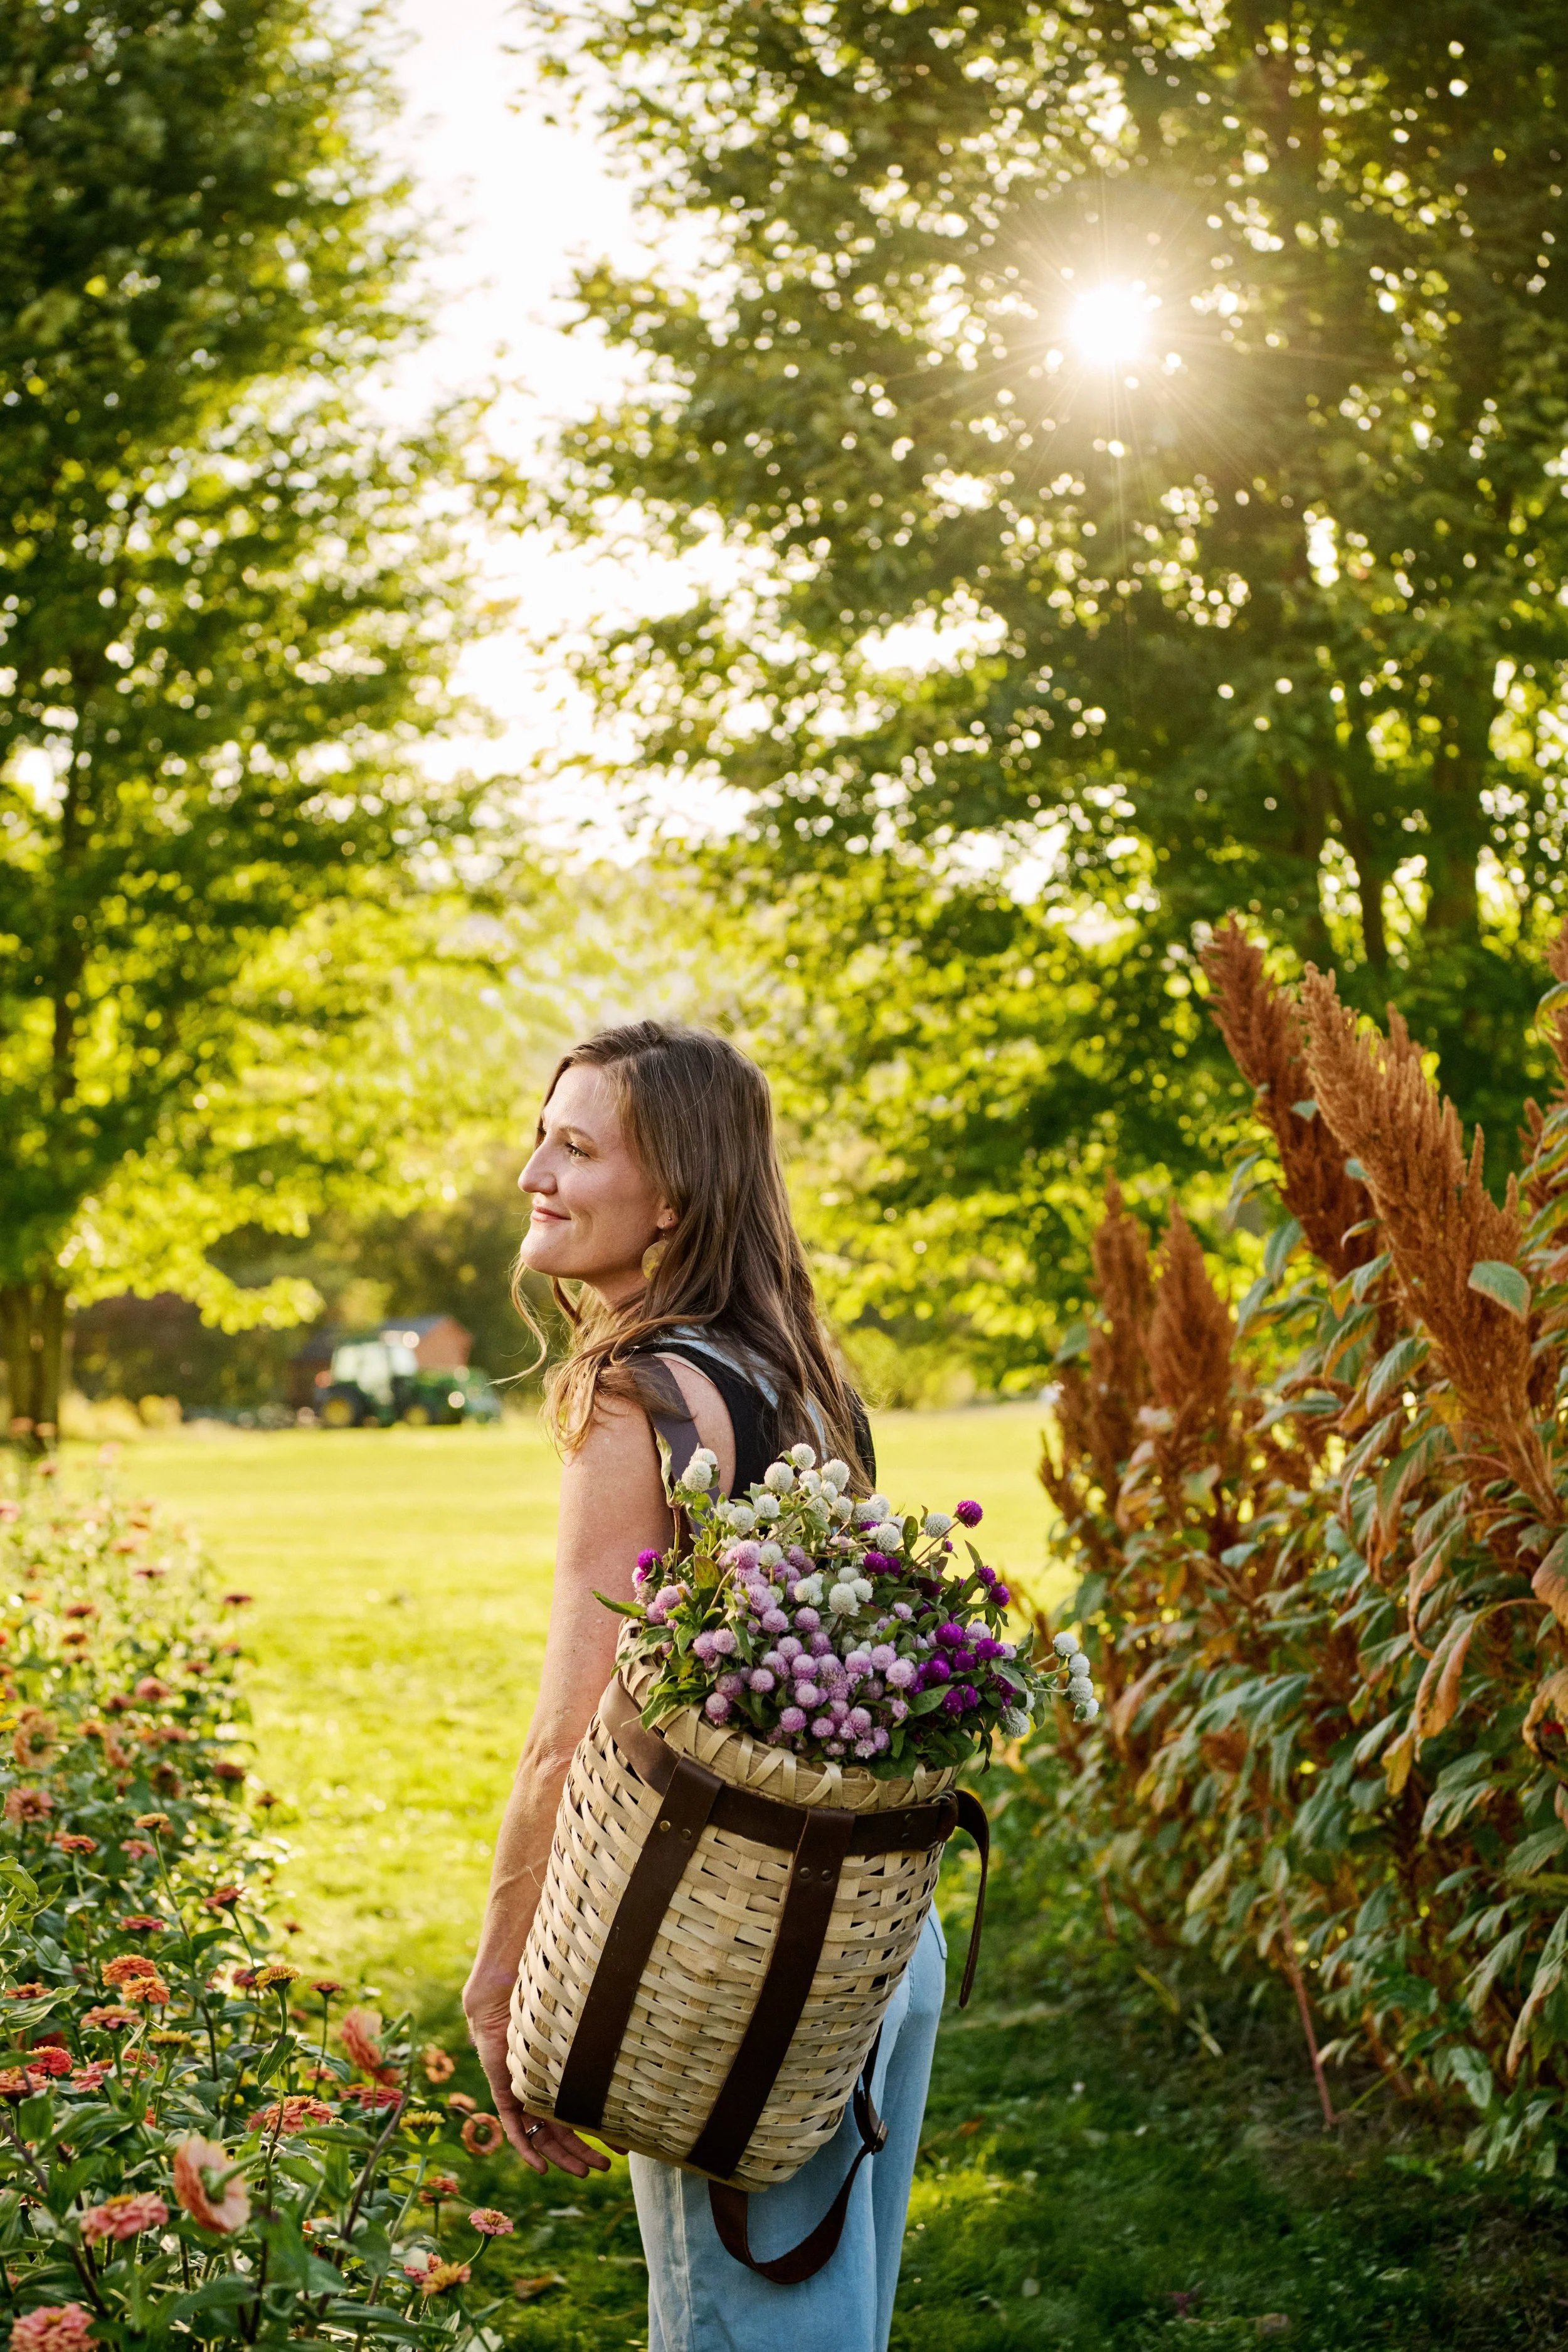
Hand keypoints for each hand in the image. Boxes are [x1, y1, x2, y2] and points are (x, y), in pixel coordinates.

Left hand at [463, 1995, 609, 2179]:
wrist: (503, 1998)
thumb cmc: (543, 2005)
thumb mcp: (577, 2033)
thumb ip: (595, 2045)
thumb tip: (637, 2038)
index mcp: (561, 2080)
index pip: (581, 2115)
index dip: (601, 2132)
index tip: (623, 2146)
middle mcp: (543, 2091)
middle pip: (564, 2133)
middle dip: (585, 2152)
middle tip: (606, 2167)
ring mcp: (524, 2096)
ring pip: (544, 2138)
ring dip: (563, 2158)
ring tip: (585, 2172)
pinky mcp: (505, 2096)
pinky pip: (516, 2131)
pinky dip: (528, 2152)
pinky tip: (541, 2169)